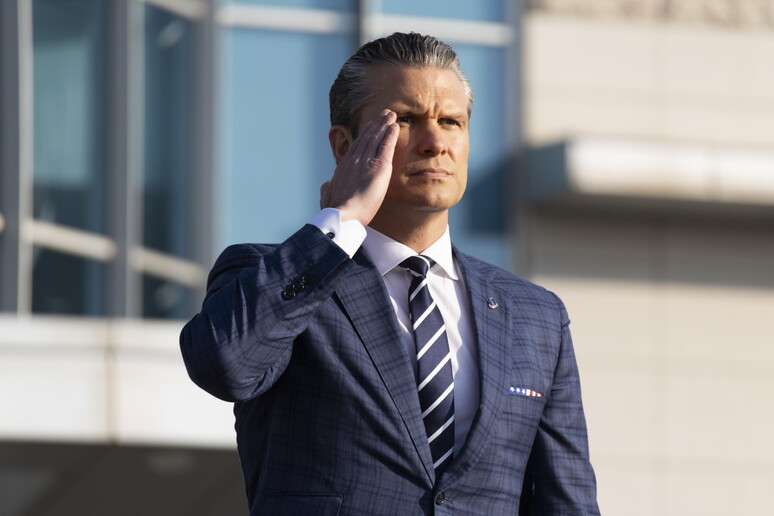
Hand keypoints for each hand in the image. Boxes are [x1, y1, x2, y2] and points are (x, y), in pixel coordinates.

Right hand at [320, 110, 398, 225]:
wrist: (342, 214)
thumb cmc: (335, 211)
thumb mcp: (328, 197)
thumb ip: (327, 189)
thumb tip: (326, 185)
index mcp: (343, 167)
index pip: (356, 147)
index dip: (363, 136)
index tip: (369, 127)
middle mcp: (354, 160)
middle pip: (366, 138)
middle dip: (375, 125)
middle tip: (383, 114)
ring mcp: (365, 161)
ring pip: (376, 138)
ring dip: (383, 125)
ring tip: (390, 115)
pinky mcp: (379, 167)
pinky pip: (385, 146)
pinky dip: (390, 135)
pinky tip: (394, 126)